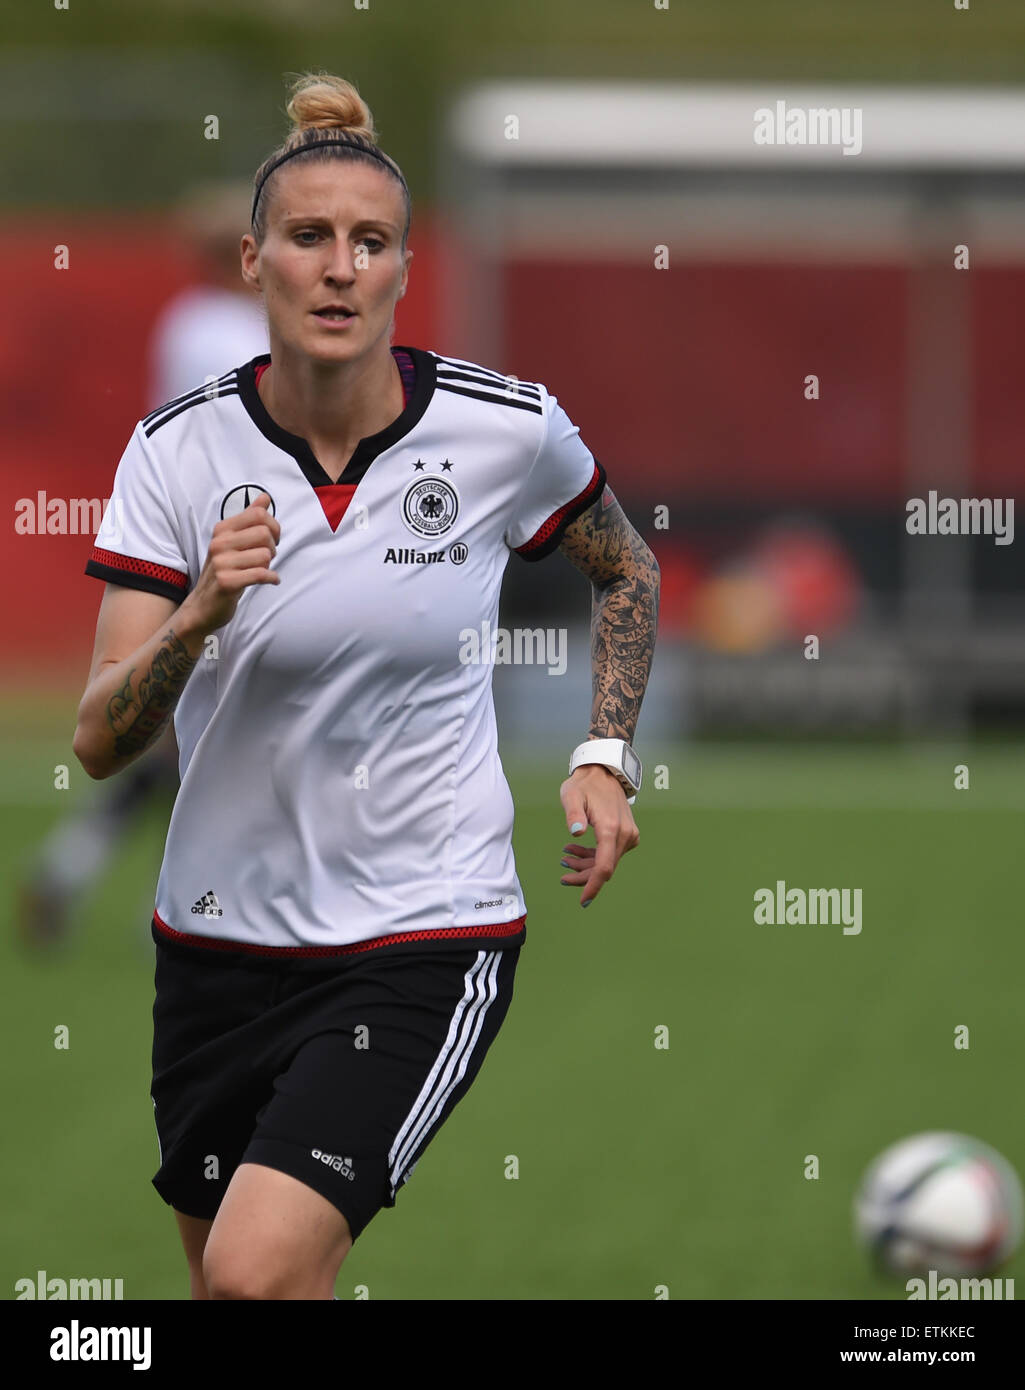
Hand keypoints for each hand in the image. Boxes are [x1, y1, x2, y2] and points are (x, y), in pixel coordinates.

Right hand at [180, 493, 280, 633]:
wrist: (204, 605)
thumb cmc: (223, 571)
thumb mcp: (233, 542)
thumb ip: (249, 519)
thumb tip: (264, 497)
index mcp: (222, 529)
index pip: (259, 514)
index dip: (274, 526)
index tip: (272, 539)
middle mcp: (219, 543)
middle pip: (265, 533)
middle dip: (274, 547)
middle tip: (267, 558)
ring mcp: (222, 563)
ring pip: (265, 555)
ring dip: (270, 565)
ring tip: (262, 570)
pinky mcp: (227, 582)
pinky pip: (261, 574)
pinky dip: (272, 578)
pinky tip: (270, 580)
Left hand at [558, 764, 639, 907]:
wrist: (604, 771)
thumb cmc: (585, 784)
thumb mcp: (572, 795)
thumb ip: (573, 813)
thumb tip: (576, 831)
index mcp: (611, 829)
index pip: (604, 867)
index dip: (593, 886)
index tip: (583, 901)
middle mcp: (624, 835)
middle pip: (605, 867)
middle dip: (584, 876)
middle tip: (563, 875)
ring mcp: (628, 835)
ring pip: (607, 861)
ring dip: (586, 865)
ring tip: (566, 858)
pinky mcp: (627, 834)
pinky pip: (610, 853)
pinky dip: (594, 856)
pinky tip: (576, 851)